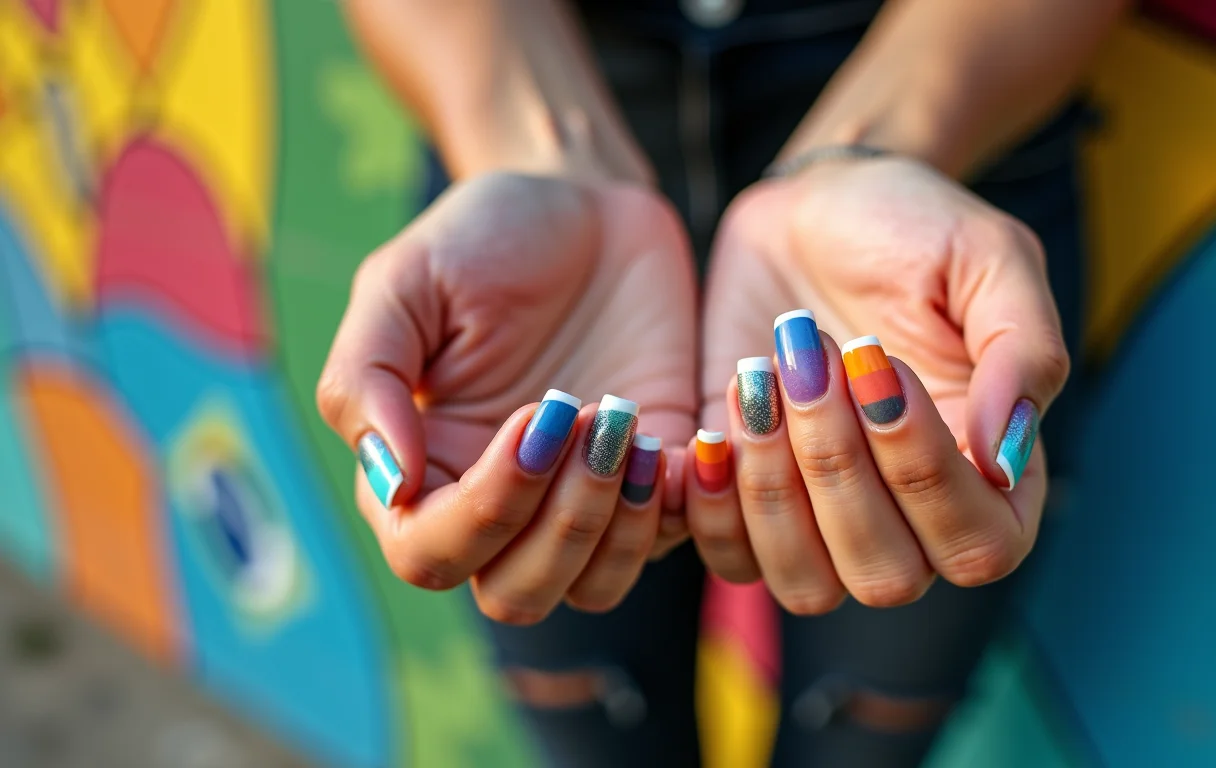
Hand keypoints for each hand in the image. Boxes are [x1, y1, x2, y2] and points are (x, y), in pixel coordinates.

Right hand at [317, 173, 696, 622]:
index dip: (484, 510)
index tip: (535, 416)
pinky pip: (669, 540)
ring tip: (627, 424)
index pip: (431, 553)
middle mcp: (499, 503)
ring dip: (615, 525)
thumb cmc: (481, 235)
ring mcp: (580, 497)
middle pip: (515, 594)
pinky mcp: (653, 476)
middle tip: (590, 417)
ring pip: (592, 587)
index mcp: (421, 468)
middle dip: (559, 525)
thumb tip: (390, 483)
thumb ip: (367, 379)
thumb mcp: (404, 282)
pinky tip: (680, 435)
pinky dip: (678, 506)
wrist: (583, 199)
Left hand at [689, 156, 1068, 611]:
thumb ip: (1022, 355)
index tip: (881, 366)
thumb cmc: (915, 228)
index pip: (978, 545)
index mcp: (989, 473)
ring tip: (760, 380)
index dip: (925, 475)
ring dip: (774, 490)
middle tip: (812, 361)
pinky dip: (713, 509)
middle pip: (885, 576)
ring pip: (805, 583)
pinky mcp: (749, 501)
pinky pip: (730, 559)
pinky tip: (714, 429)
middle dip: (838, 469)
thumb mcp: (988, 261)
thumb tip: (1006, 461)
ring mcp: (825, 519)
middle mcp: (911, 517)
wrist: (816, 206)